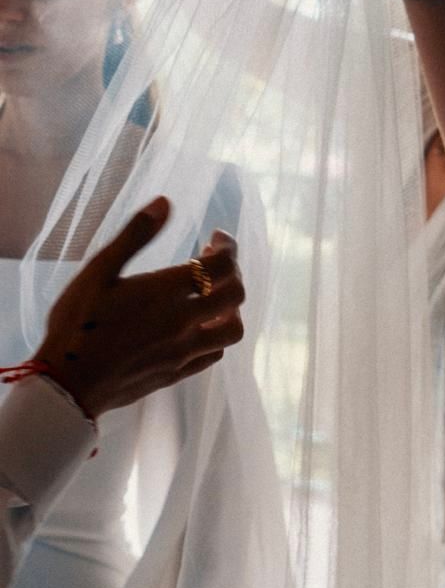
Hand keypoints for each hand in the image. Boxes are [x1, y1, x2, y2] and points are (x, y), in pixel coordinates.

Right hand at [35, 197, 244, 417]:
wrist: (66, 385)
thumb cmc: (77, 324)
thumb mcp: (98, 271)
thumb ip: (135, 235)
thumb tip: (164, 202)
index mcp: (167, 293)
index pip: (223, 265)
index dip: (228, 247)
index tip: (216, 238)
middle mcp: (183, 323)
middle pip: (235, 294)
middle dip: (232, 271)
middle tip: (211, 261)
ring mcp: (183, 351)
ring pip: (233, 328)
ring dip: (231, 307)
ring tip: (212, 295)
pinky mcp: (177, 373)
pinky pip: (215, 354)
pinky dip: (217, 335)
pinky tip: (200, 326)